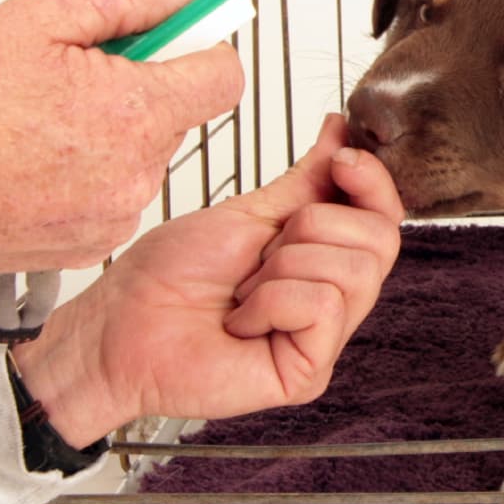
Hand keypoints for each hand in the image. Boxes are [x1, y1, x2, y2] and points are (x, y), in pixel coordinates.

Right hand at [0, 0, 243, 270]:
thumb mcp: (39, 18)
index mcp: (136, 111)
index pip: (224, 75)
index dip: (202, 43)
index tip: (182, 29)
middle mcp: (137, 171)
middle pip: (176, 112)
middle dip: (140, 83)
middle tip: (77, 72)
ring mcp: (116, 212)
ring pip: (143, 154)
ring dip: (113, 130)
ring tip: (45, 119)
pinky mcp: (92, 241)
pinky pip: (115, 193)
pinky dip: (90, 173)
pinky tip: (40, 158)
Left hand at [10, 116, 403, 447]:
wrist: (118, 326)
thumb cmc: (167, 277)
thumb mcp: (248, 213)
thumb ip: (305, 180)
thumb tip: (341, 130)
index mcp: (323, 262)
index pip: (386, 218)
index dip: (374, 183)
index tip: (341, 160)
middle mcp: (333, 302)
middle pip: (380, 241)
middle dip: (312, 226)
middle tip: (260, 252)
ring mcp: (323, 340)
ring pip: (354, 272)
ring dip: (283, 266)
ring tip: (243, 290)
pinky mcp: (308, 373)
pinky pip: (323, 306)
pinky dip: (271, 300)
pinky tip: (239, 321)